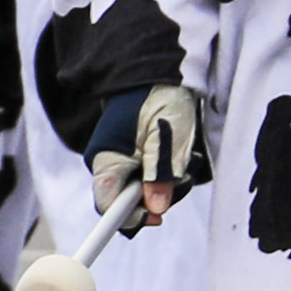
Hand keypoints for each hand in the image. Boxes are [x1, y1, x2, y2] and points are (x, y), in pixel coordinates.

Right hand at [111, 82, 207, 228]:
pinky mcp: (137, 155)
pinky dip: (169, 171)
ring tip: (183, 156)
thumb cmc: (160, 99)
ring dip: (169, 181)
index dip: (130, 218)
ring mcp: (123, 159)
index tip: (157, 218)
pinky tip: (178, 153)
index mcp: (107, 160)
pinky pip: (151, 176)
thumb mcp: (166, 138)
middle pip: (130, 201)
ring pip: (145, 190)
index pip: (107, 205)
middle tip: (181, 176)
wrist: (158, 71)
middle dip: (160, 195)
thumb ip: (159, 174)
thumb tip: (155, 208)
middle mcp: (110, 163)